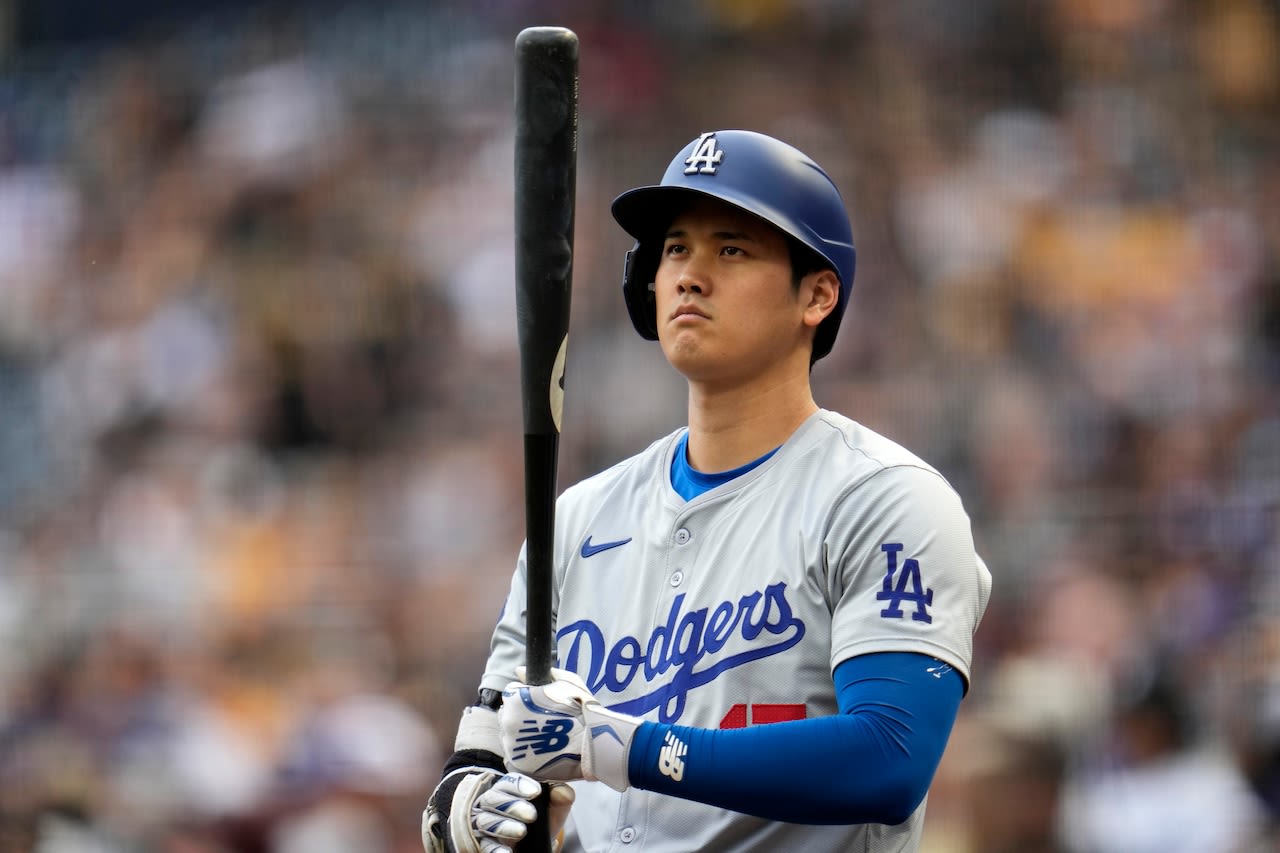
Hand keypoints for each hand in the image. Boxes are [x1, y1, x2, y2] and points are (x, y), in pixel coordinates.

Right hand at [422, 768, 573, 852]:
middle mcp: (492, 804)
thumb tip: (563, 793)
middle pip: (493, 798)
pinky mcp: (483, 843)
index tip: (536, 792)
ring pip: (486, 820)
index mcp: (508, 789)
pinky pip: (484, 844)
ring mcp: (485, 823)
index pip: (508, 781)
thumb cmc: (541, 820)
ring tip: (521, 832)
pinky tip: (506, 852)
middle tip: (532, 815)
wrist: (535, 845)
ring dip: (503, 826)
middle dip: (512, 806)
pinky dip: (494, 849)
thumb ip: (560, 796)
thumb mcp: (554, 807)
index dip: (519, 785)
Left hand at [500, 666, 641, 791]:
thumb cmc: (582, 709)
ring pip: (510, 736)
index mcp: (516, 698)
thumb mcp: (566, 682)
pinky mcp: (518, 764)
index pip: (511, 694)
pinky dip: (526, 753)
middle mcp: (508, 720)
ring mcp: (511, 744)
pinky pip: (516, 755)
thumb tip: (519, 671)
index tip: (539, 703)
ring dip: (522, 735)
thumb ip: (542, 674)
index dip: (525, 696)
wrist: (593, 744)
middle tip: (545, 721)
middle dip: (521, 716)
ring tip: (546, 737)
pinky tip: (542, 750)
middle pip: (508, 715)